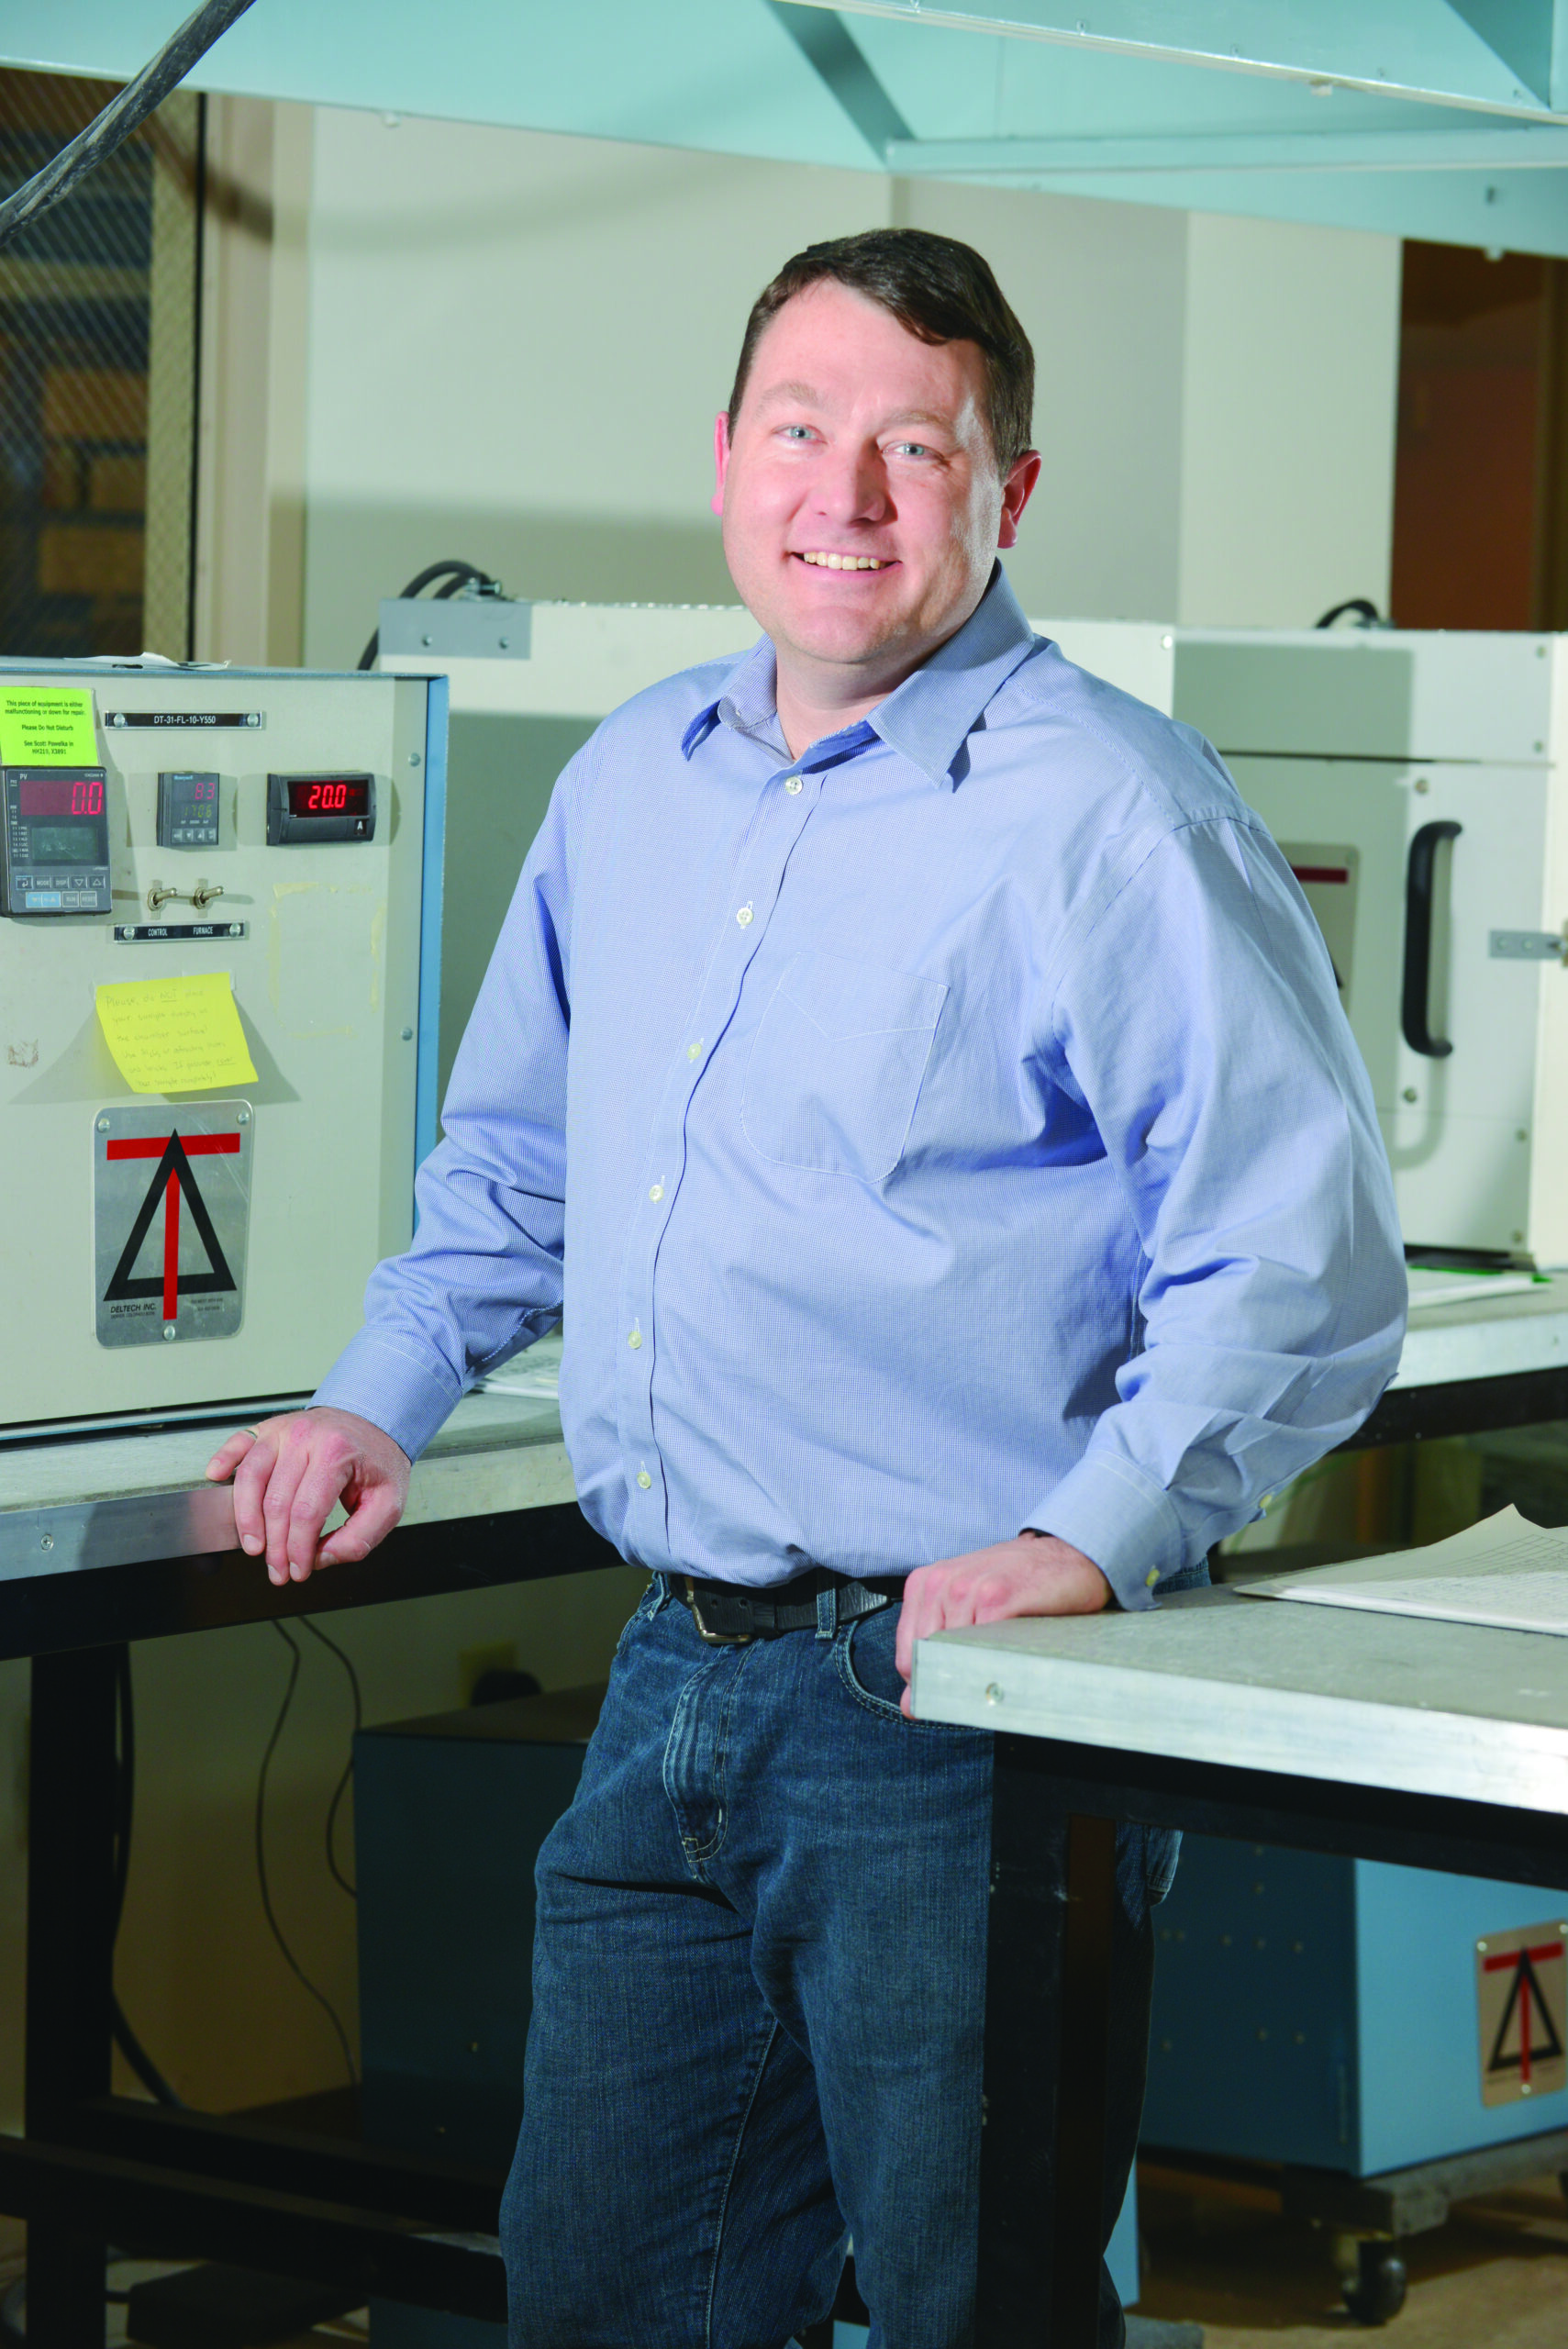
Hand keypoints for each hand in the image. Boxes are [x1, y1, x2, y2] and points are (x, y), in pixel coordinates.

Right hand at [206, 1408, 410, 1586]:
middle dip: (274, 1545)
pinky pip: (239, 1442)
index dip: (298, 1549)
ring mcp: (284, 1430)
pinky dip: (224, 1461)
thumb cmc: (376, 1461)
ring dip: (246, 1518)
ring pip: (250, 1477)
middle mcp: (306, 1438)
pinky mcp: (269, 1428)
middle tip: (278, 1570)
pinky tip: (217, 1479)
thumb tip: (322, 1558)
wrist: (372, 1420)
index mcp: (337, 1453)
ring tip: (252, 1546)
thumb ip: (360, 1537)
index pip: (307, 1512)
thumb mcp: (388, 1503)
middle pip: (276, 1502)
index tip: (298, 1571)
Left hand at [894, 1533, 1109, 1716]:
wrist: (1068, 1555)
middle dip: (950, 1681)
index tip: (954, 1686)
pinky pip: (981, 1648)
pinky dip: (993, 1665)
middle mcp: (940, 1582)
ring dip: (974, 1674)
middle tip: (981, 1681)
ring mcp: (968, 1588)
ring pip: (952, 1657)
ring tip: (1000, 1667)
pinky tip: (1010, 1660)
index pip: (906, 1657)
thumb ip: (935, 1652)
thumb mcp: (968, 1610)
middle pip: (925, 1661)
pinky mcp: (997, 1597)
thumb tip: (910, 1707)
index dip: (929, 1681)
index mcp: (924, 1584)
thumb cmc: (1018, 1584)